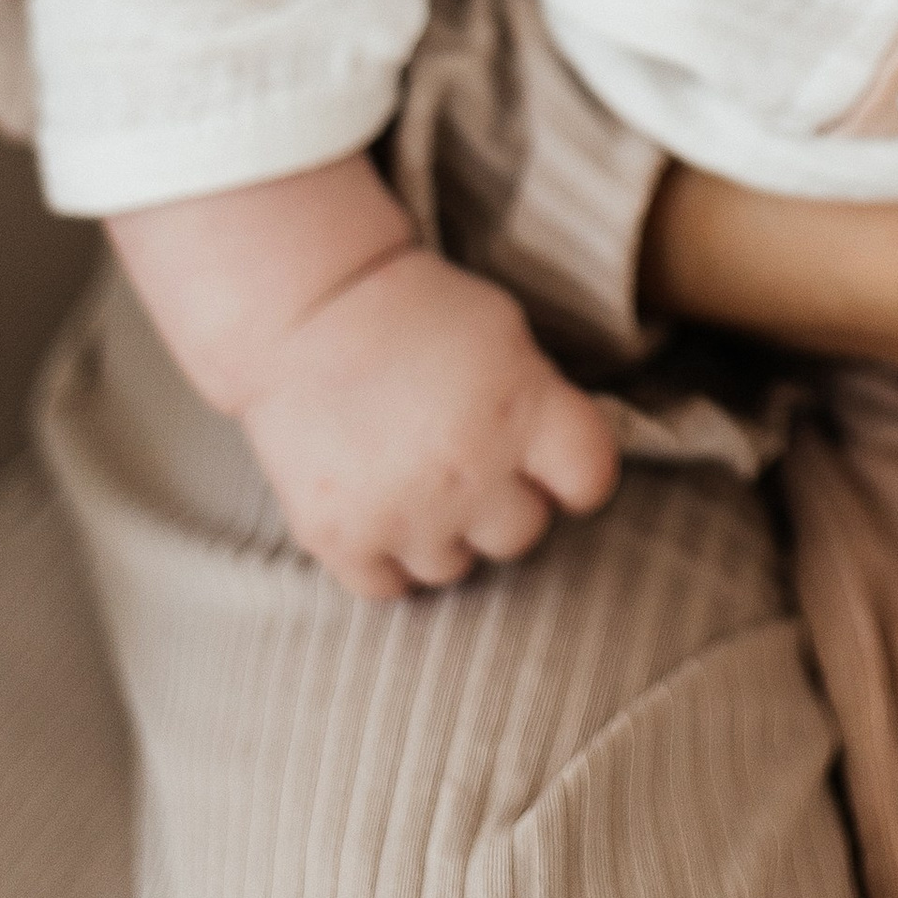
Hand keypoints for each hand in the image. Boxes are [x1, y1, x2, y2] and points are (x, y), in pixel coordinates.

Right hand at [238, 243, 621, 598]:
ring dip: (444, 532)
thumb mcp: (506, 334)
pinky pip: (390, 587)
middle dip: (505, 502)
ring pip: (454, 567)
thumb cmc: (419, 310)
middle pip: (522, 533)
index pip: (590, 481)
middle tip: (468, 459)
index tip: (553, 463)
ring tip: (416, 476)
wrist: (307, 309)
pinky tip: (380, 507)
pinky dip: (387, 556)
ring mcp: (403, 513)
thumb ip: (541, 404)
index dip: (575, 473)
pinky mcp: (340, 538)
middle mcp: (470, 471)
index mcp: (523, 410)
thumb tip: (561, 467)